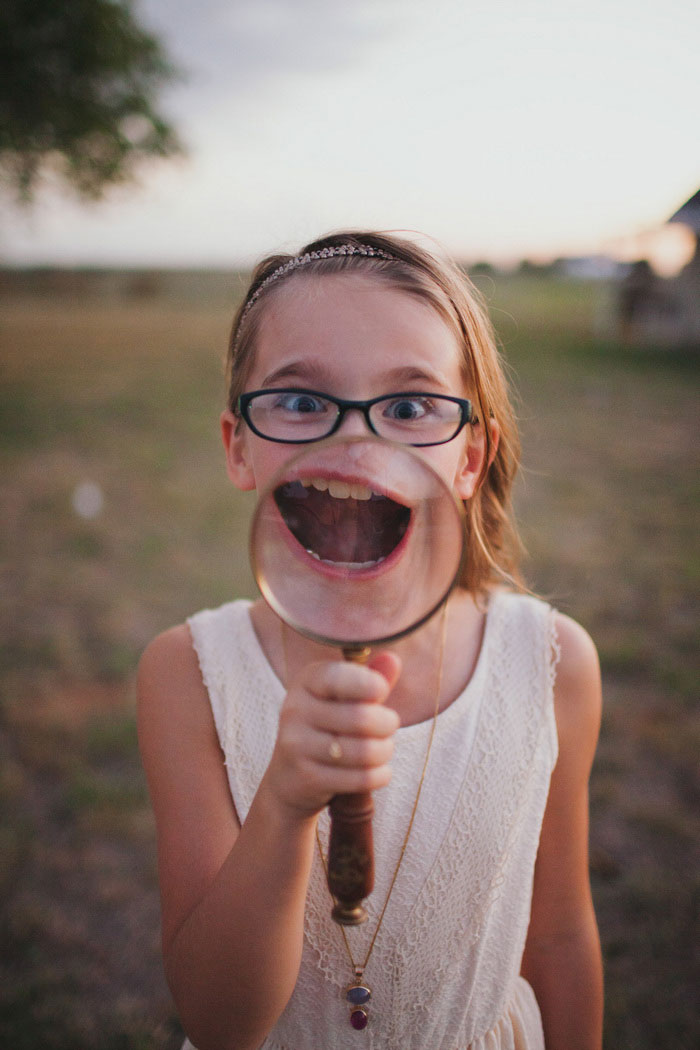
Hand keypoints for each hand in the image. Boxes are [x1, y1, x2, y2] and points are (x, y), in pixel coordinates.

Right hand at [263, 651, 401, 820]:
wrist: (290, 777)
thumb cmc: (328, 727)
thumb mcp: (344, 698)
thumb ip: (370, 679)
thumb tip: (393, 659)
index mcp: (306, 682)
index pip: (338, 678)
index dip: (368, 684)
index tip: (381, 691)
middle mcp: (295, 710)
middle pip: (360, 718)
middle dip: (387, 723)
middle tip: (389, 726)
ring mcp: (297, 745)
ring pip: (364, 751)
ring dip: (385, 751)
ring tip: (383, 749)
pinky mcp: (307, 778)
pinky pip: (361, 778)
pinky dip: (380, 775)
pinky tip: (380, 771)